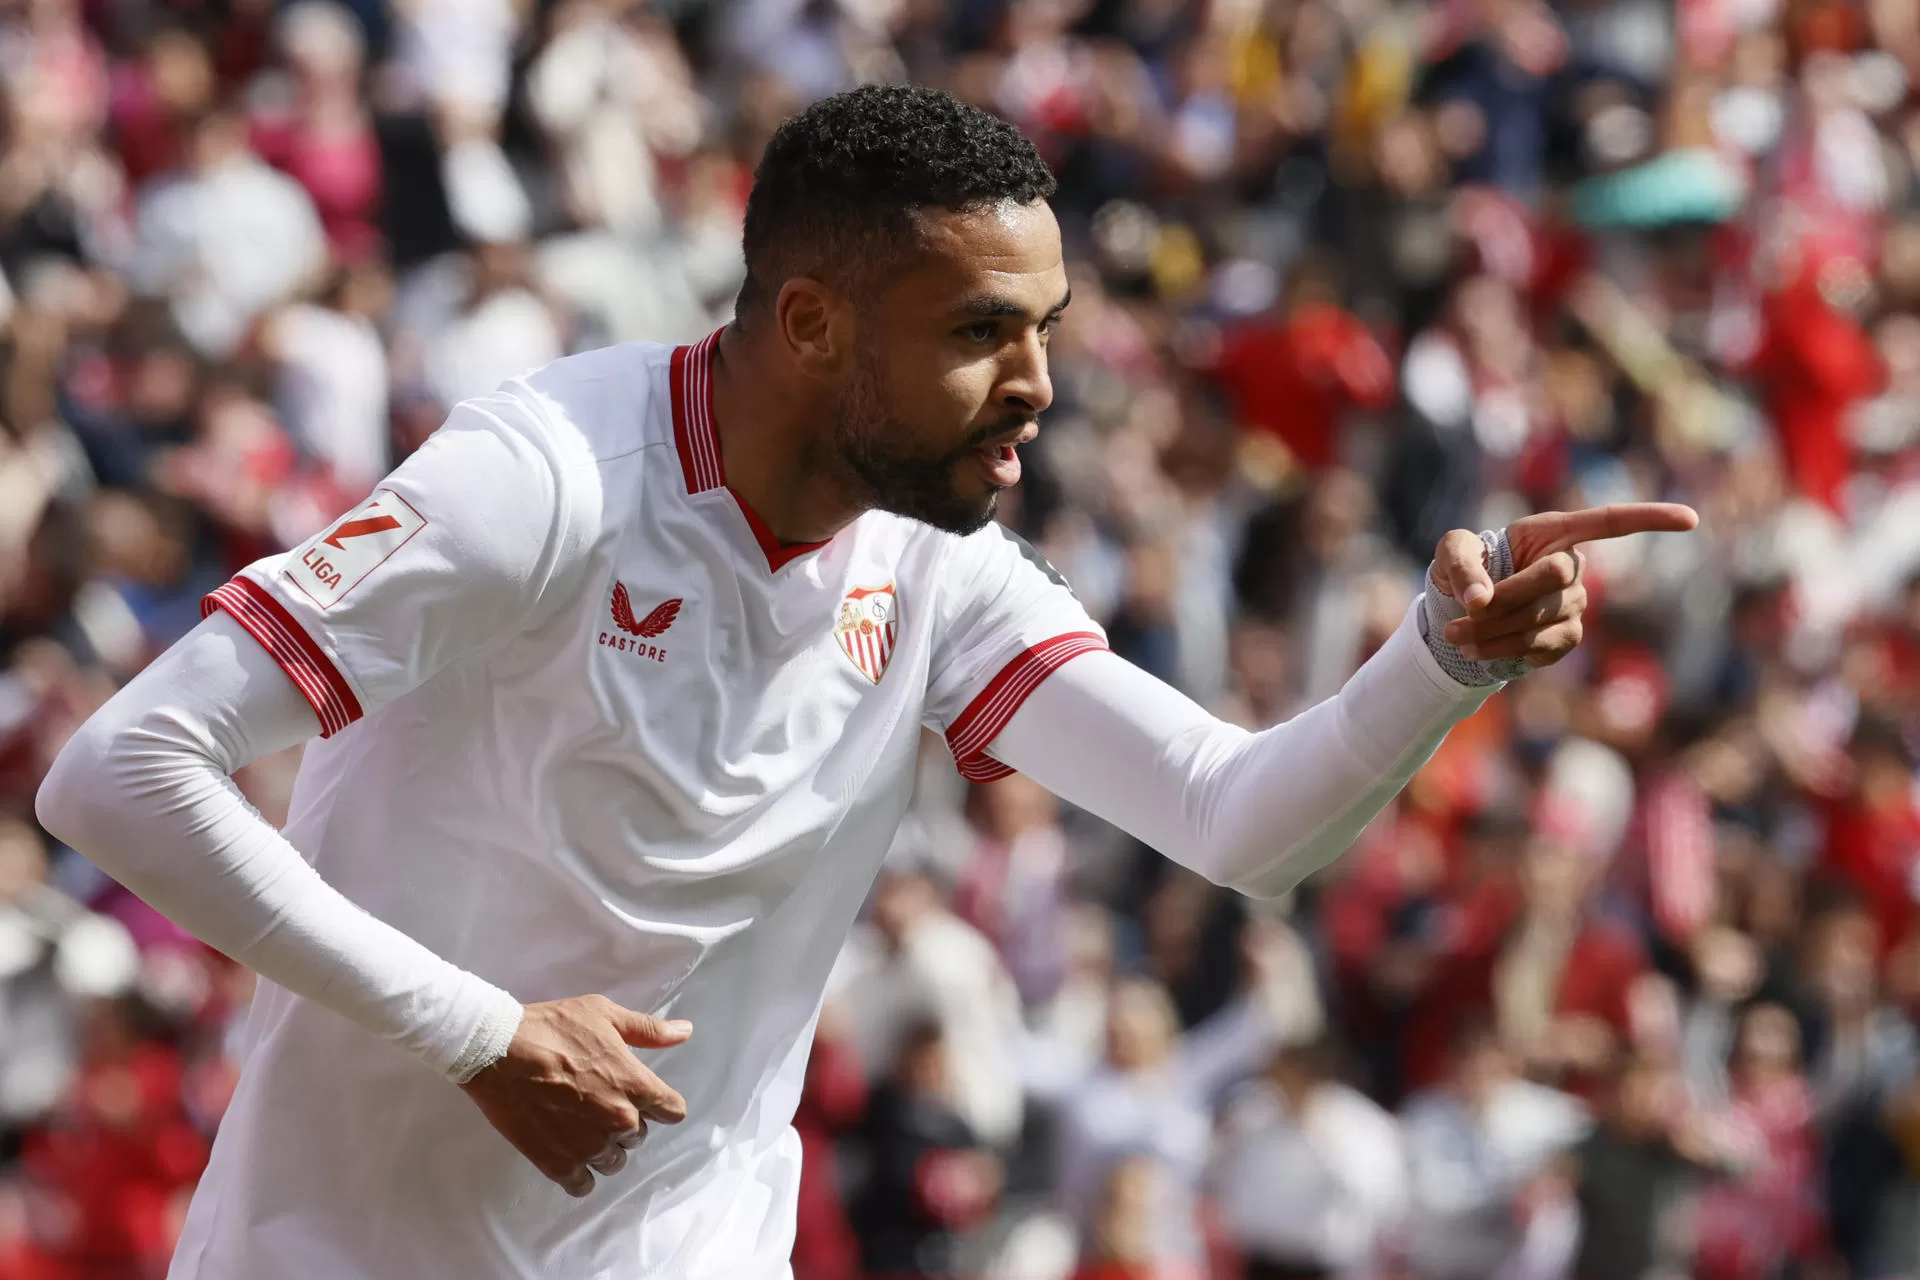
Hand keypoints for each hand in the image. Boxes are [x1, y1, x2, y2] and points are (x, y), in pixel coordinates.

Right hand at [459, 995, 690, 1197]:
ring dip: (603, 1148)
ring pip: (613, 1161)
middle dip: (625, 1121)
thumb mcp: (604, 1015)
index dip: (662, 1103)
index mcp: (634, 1085)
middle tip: (597, 1101)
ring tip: (579, 1125)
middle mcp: (618, 1121)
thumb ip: (648, 1030)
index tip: (646, 1097)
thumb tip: (685, 1032)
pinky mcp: (557, 1163)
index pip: (673, 1111)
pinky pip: (583, 1184)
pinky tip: (568, 1153)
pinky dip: (579, 1173)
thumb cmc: (552, 1027)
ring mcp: (588, 1146)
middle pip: (639, 1135)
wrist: (496, 1050)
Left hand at [1432, 503, 1697, 668]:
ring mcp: (1574, 604)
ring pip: (1543, 620)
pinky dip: (1506, 651)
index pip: (1610, 522)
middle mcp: (1572, 566)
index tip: (1691, 520)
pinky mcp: (1566, 637)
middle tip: (1462, 616)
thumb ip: (1462, 566)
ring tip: (1456, 638)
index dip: (1650, 518)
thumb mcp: (1451, 553)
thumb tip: (1479, 600)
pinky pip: (1543, 647)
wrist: (1464, 610)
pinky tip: (1482, 650)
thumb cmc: (1464, 567)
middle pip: (1554, 580)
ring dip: (1495, 633)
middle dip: (1505, 600)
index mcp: (1554, 531)